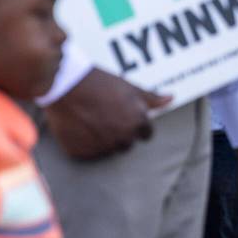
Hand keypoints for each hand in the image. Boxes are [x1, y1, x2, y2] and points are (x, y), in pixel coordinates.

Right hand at [43, 68, 170, 159]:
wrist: (67, 86)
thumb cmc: (101, 83)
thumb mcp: (130, 88)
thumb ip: (152, 98)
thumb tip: (171, 98)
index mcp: (138, 123)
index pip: (146, 134)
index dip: (137, 124)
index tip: (126, 115)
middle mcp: (122, 138)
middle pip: (128, 143)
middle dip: (121, 133)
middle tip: (108, 116)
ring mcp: (101, 147)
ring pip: (109, 150)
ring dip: (105, 139)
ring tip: (93, 120)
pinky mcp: (82, 153)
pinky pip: (88, 153)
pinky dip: (86, 144)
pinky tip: (81, 127)